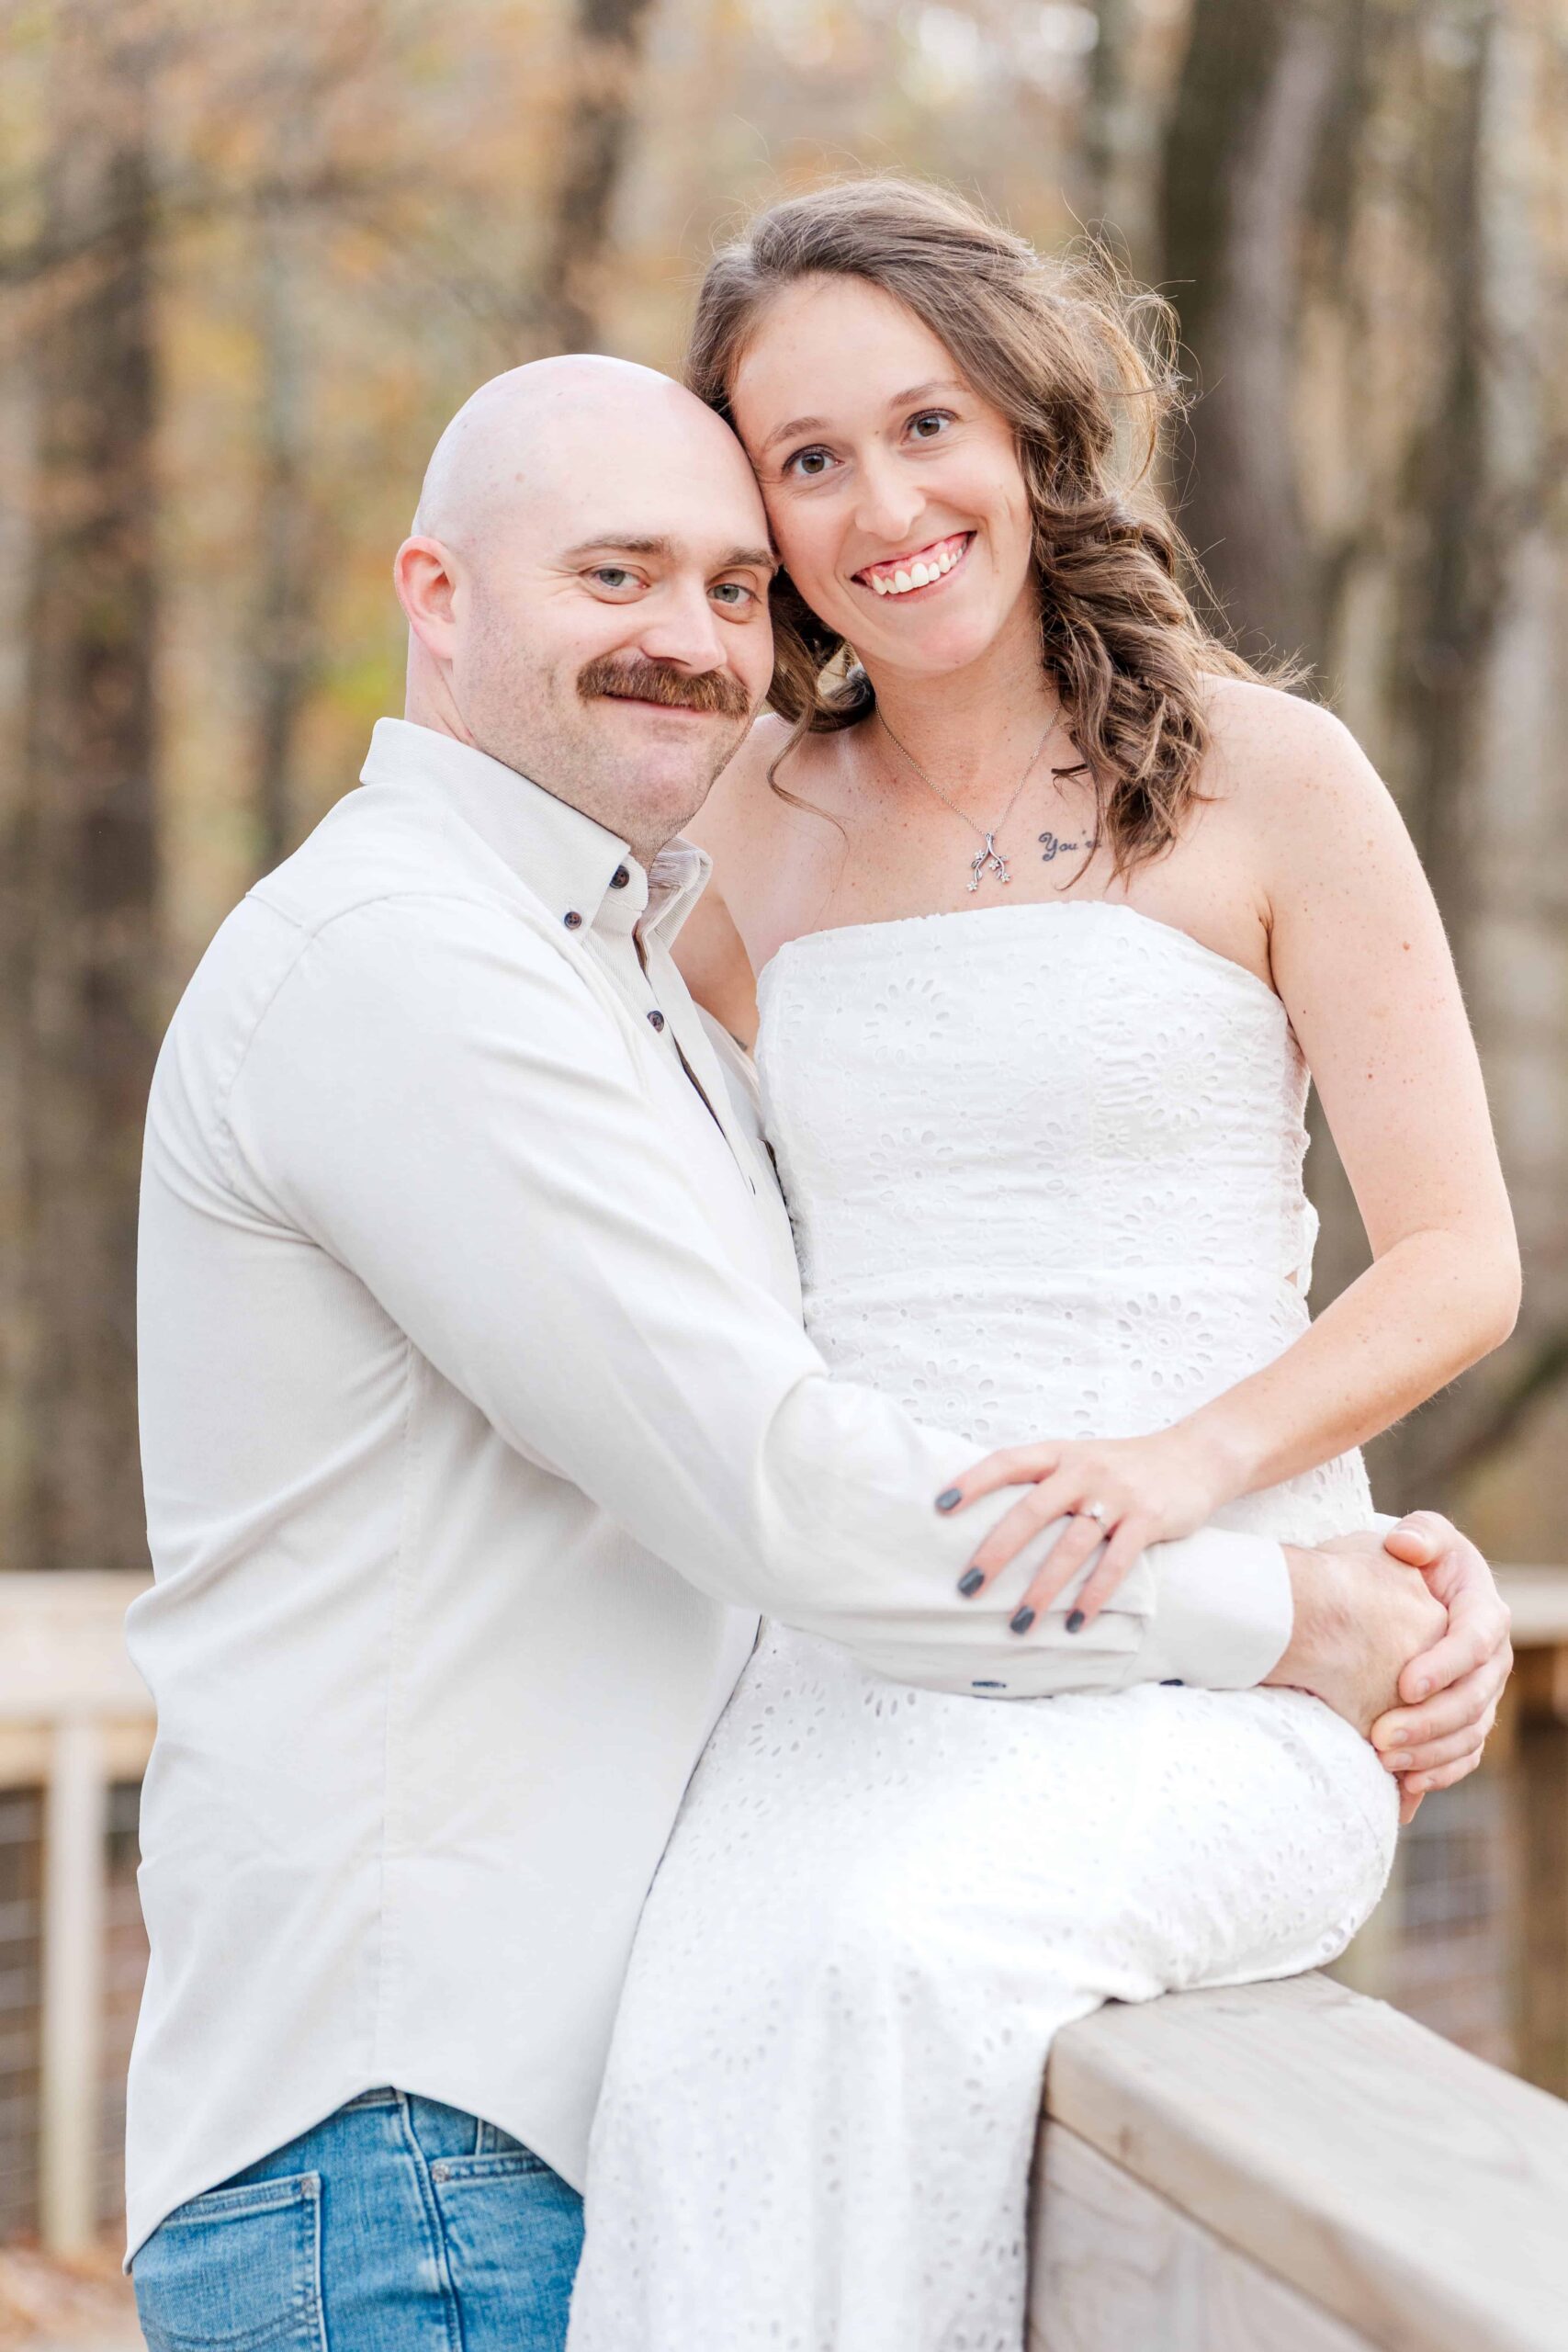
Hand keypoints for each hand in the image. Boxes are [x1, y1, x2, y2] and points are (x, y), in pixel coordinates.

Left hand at [939, 1427, 1229, 1631]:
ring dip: (1043, 1588)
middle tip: (969, 1587)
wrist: (1196, 1457)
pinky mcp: (1149, 1519)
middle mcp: (1084, 1470)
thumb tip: (988, 1517)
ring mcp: (1118, 1495)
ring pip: (1071, 1545)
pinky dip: (1093, 1596)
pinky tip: (1075, 1622)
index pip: (1007, 1462)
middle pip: (1032, 1511)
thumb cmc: (1125, 1466)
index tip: (939, 1507)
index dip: (972, 1482)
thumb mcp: (1081, 1459)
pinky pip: (1115, 1563)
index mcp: (1060, 1454)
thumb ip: (1044, 1480)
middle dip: (998, 1551)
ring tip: (1019, 1623)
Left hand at [1367, 1511, 1511, 1823]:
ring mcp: (1481, 1693)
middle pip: (1473, 1699)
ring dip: (1429, 1753)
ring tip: (1383, 1762)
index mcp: (1485, 1612)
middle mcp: (1492, 1659)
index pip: (1474, 1642)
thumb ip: (1420, 1534)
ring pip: (1469, 1734)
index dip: (1444, 1666)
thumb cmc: (1413, 1556)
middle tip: (1380, 1737)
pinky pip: (1462, 1755)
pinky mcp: (1466, 1720)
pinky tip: (1404, 1785)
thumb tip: (1406, 1545)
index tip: (1403, 1684)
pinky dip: (1437, 1772)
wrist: (1410, 1590)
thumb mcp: (1421, 1535)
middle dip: (1429, 1722)